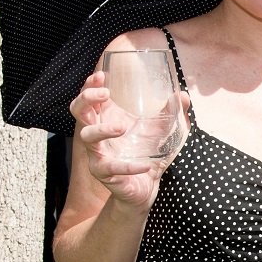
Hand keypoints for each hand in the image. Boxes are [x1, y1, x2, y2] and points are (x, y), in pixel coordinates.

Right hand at [71, 71, 188, 209]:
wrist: (146, 186)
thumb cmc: (146, 153)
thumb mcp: (161, 130)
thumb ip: (171, 113)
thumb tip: (183, 96)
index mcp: (106, 118)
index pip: (90, 97)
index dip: (90, 84)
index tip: (101, 75)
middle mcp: (97, 133)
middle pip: (78, 111)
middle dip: (86, 98)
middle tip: (104, 93)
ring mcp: (98, 153)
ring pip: (87, 136)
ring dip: (102, 129)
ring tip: (121, 127)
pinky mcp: (104, 173)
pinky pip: (111, 167)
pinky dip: (128, 166)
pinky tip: (145, 165)